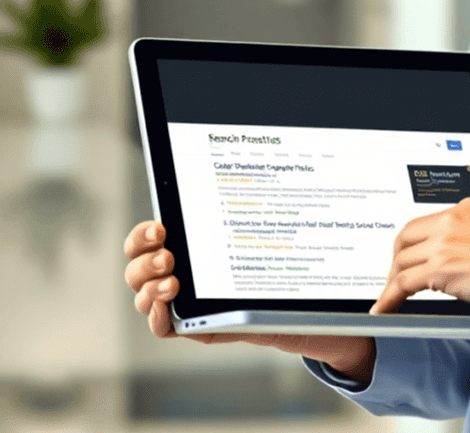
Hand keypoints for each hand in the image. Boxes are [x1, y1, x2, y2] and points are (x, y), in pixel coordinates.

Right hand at [123, 220, 375, 380]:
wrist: (305, 300)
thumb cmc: (285, 256)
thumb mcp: (272, 226)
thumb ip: (261, 203)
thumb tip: (264, 169)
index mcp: (193, 239)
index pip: (148, 236)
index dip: (143, 233)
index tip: (162, 228)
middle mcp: (183, 267)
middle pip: (137, 265)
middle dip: (144, 260)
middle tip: (169, 257)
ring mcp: (187, 298)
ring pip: (145, 295)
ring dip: (149, 289)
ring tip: (174, 282)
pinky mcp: (198, 327)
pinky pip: (164, 327)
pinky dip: (158, 319)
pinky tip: (168, 308)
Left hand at [370, 181, 469, 314]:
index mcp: (469, 208)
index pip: (432, 222)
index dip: (421, 241)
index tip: (420, 254)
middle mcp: (451, 221)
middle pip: (408, 236)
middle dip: (398, 256)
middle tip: (397, 274)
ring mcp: (443, 243)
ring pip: (402, 260)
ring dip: (393, 279)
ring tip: (391, 296)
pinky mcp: (438, 268)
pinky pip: (403, 283)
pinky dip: (390, 297)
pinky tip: (386, 307)